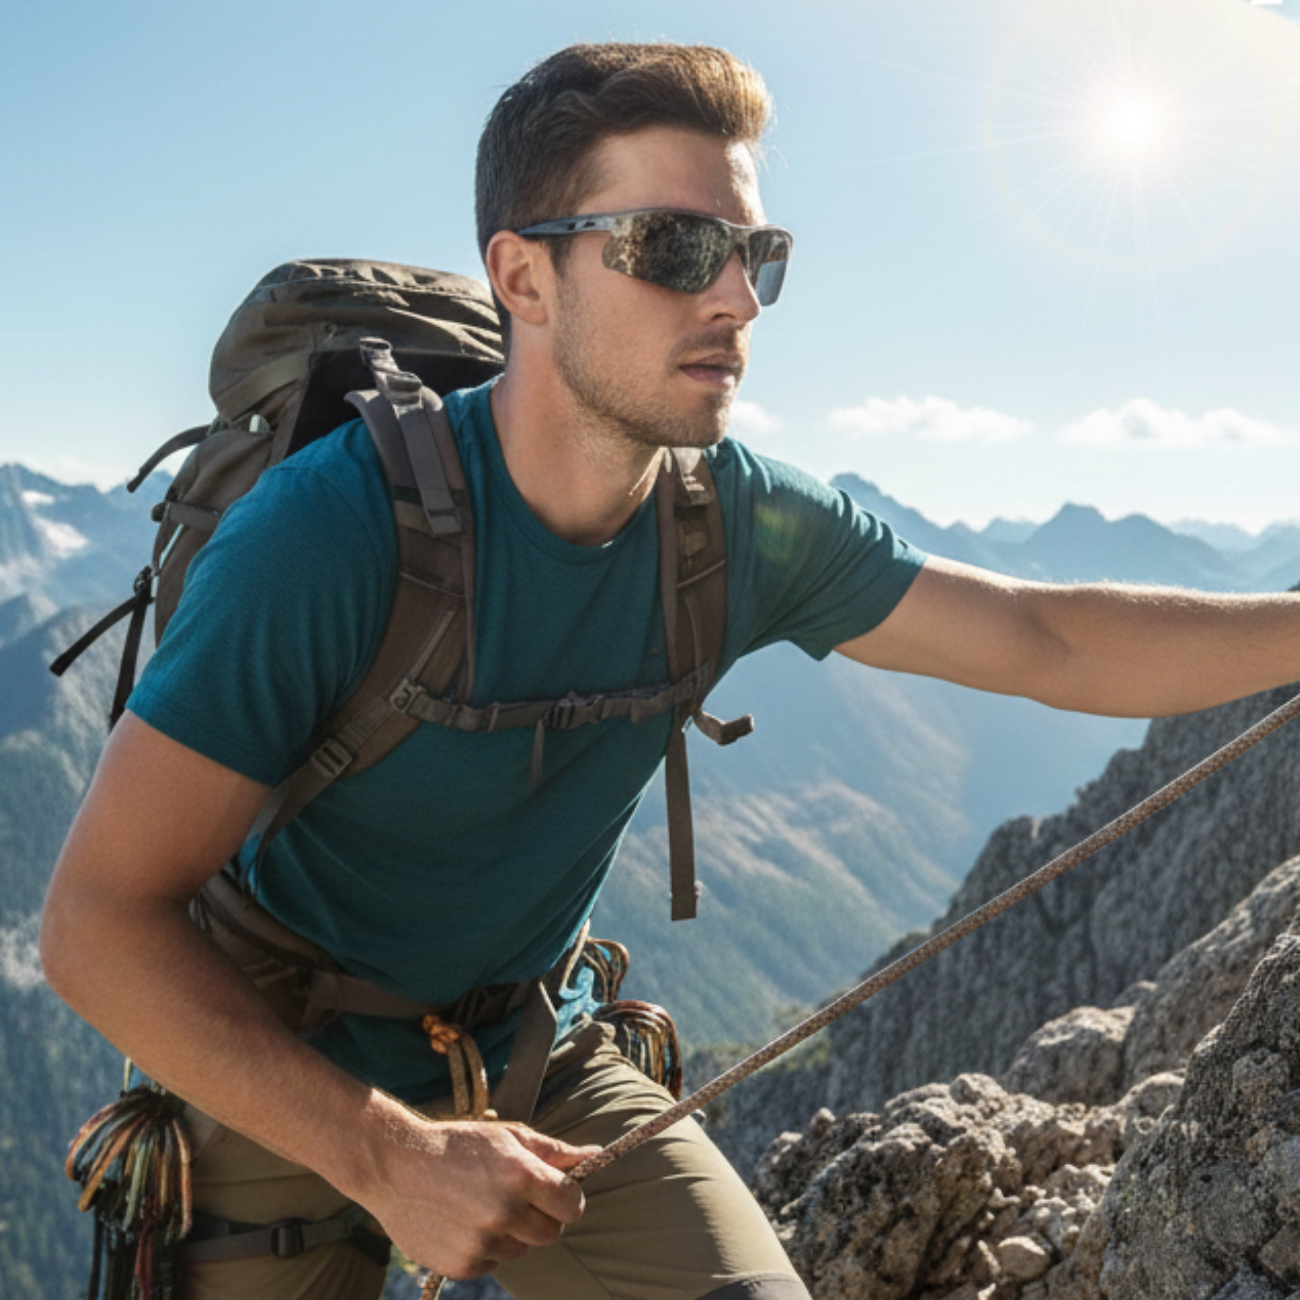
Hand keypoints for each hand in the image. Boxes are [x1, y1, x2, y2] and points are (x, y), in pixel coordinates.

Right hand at [355, 1106, 600, 1279]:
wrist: (395, 1165)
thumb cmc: (457, 1145)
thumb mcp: (506, 1136)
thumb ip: (553, 1152)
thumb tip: (594, 1154)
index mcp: (522, 1175)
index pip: (572, 1205)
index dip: (567, 1199)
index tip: (555, 1193)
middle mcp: (505, 1212)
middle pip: (552, 1234)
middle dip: (542, 1217)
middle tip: (517, 1197)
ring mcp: (483, 1242)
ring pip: (522, 1249)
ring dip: (512, 1232)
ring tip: (482, 1205)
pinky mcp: (463, 1265)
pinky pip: (494, 1263)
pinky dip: (486, 1247)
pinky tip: (464, 1222)